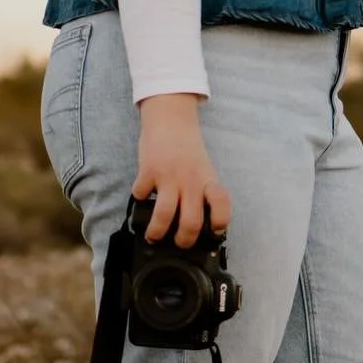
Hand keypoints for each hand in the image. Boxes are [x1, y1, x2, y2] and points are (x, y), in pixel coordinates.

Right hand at [133, 93, 231, 248]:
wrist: (170, 118)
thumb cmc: (187, 148)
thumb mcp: (203, 169)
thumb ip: (201, 192)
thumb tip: (197, 223)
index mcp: (208, 180)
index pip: (222, 204)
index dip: (221, 222)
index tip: (215, 232)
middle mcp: (191, 180)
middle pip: (191, 221)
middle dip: (184, 241)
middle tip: (179, 244)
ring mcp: (169, 176)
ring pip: (164, 216)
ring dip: (157, 232)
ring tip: (154, 237)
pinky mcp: (148, 171)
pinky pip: (141, 195)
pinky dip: (140, 200)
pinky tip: (143, 197)